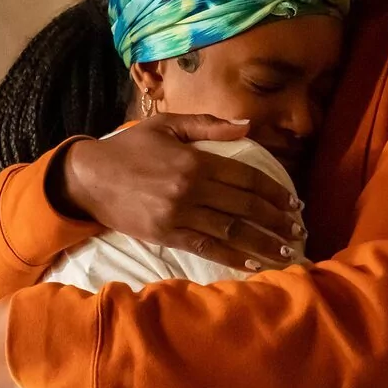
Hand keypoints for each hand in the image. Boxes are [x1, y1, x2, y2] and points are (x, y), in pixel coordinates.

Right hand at [57, 115, 304, 271]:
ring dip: (262, 243)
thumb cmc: (131, 147)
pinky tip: (252, 262)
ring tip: (285, 252)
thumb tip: (247, 125)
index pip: (246, 178)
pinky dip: (232, 256)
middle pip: (244, 207)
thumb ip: (209, 125)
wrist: (89, 177)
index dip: (273, 192)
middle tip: (298, 230)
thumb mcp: (168, 125)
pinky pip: (206, 248)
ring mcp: (178, 215)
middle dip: (276, 220)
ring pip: (231, 231)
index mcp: (195, 161)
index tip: (293, 203)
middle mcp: (190, 190)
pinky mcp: (166, 235)